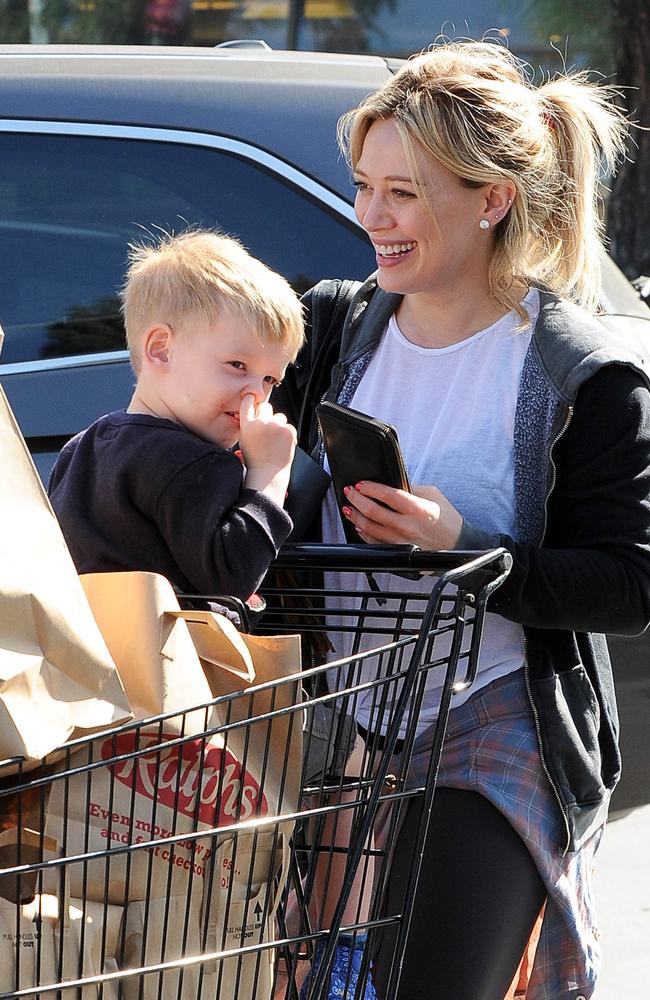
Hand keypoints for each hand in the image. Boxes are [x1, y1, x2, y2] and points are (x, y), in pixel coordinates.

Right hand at [239, 394, 296, 505]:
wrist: (268, 473)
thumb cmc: (255, 460)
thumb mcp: (244, 440)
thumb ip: (249, 424)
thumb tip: (255, 412)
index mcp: (247, 424)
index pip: (248, 402)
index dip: (252, 399)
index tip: (254, 399)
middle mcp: (261, 422)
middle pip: (266, 406)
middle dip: (267, 414)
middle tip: (268, 429)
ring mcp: (275, 425)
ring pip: (280, 416)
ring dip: (279, 425)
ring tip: (275, 441)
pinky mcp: (288, 430)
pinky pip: (289, 427)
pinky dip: (288, 434)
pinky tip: (282, 445)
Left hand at [341, 481, 462, 549]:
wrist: (457, 544)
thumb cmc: (446, 519)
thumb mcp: (433, 495)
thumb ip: (411, 488)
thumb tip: (389, 483)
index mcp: (418, 509)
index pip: (389, 495)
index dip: (371, 488)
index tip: (361, 484)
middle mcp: (407, 526)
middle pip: (373, 511)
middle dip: (357, 500)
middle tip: (350, 492)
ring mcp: (401, 541)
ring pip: (370, 528)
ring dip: (356, 516)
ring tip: (349, 507)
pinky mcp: (398, 552)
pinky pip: (375, 543)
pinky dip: (364, 533)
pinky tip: (359, 525)